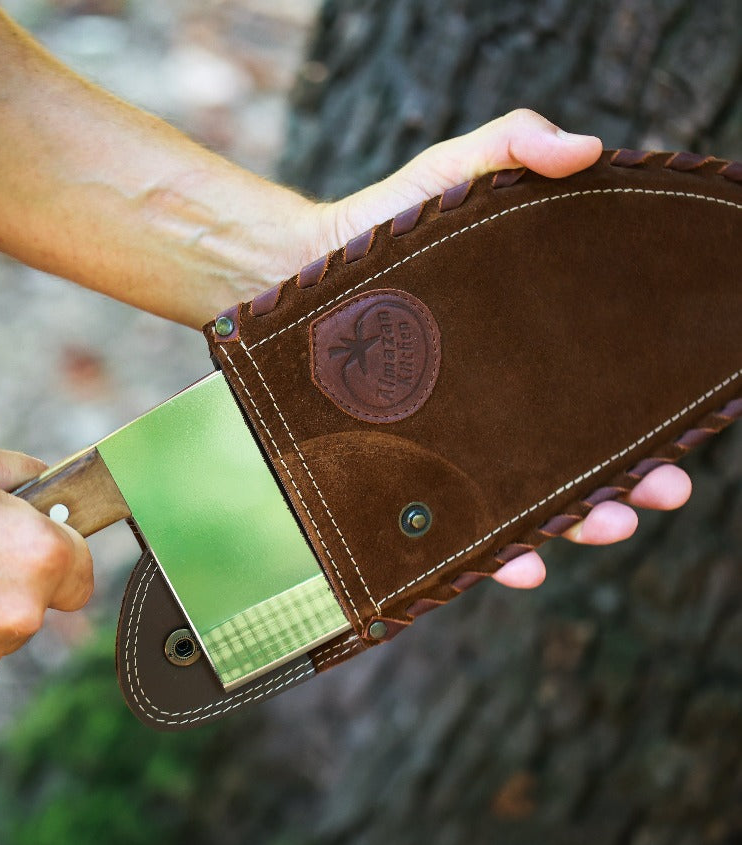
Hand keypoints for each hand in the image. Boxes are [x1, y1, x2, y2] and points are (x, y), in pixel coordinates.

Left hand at [311, 109, 692, 588]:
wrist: (299, 274)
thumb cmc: (383, 225)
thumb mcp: (452, 174)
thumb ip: (513, 146)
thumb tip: (588, 149)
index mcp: (531, 348)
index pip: (604, 393)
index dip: (646, 421)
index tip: (681, 438)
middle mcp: (503, 402)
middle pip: (578, 455)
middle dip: (627, 482)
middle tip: (657, 492)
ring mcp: (457, 439)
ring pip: (530, 498)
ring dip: (578, 522)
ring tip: (607, 525)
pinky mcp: (410, 465)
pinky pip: (454, 521)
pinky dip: (494, 549)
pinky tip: (521, 563)